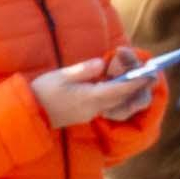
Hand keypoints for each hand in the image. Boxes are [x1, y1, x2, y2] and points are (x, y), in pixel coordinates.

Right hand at [33, 53, 156, 129]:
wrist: (30, 114)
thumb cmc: (42, 92)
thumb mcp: (61, 76)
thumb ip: (83, 70)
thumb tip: (101, 63)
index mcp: (88, 98)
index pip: (118, 91)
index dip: (135, 82)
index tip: (148, 75)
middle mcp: (93, 108)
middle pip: (121, 100)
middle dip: (136, 89)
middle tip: (149, 77)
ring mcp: (89, 113)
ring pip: (116, 105)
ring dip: (128, 94)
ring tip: (136, 80)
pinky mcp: (85, 114)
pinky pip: (107, 107)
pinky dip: (116, 97)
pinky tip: (116, 87)